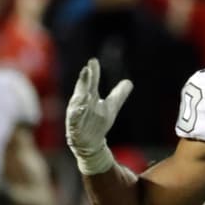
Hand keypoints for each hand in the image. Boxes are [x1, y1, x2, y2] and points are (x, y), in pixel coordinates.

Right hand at [65, 58, 132, 175]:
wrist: (89, 143)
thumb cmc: (98, 122)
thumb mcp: (111, 107)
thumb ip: (118, 94)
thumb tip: (129, 82)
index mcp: (90, 97)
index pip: (92, 82)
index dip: (93, 72)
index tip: (93, 61)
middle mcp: (83, 104)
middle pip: (84, 90)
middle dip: (85, 80)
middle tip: (86, 70)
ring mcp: (78, 115)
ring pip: (78, 104)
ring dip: (80, 96)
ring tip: (84, 91)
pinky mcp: (75, 126)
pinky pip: (75, 119)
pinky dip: (76, 114)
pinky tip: (80, 108)